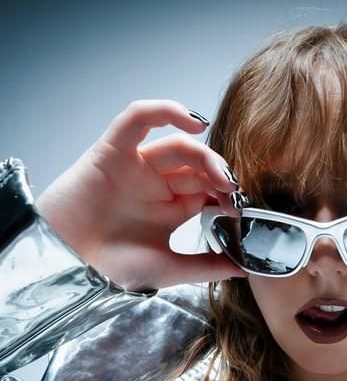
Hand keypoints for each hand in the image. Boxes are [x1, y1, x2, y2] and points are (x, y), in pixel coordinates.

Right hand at [35, 99, 246, 290]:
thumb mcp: (168, 269)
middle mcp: (157, 185)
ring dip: (206, 155)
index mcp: (172, 209)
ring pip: (178, 145)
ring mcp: (137, 166)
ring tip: (223, 176)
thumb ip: (206, 266)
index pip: (209, 189)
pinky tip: (194, 120)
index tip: (241, 209)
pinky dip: (164, 111)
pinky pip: (137, 119)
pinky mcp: (113, 150)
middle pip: (199, 166)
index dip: (228, 194)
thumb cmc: (111, 268)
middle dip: (222, 176)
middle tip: (235, 193)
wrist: (68, 264)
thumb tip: (244, 268)